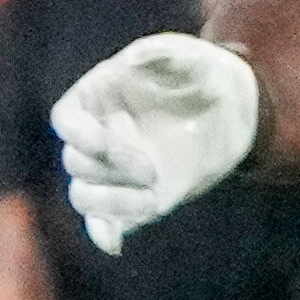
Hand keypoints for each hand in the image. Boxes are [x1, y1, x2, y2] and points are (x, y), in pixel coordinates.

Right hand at [51, 33, 262, 256]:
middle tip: (152, 169)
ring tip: (150, 197)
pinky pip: (105, 221)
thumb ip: (164, 55)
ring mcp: (113, 171)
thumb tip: (133, 60)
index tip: (107, 143)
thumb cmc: (203, 75)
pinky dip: (105, 233)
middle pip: (76, 162)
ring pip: (84, 195)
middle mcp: (97, 137)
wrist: (232, 111)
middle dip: (109, 169)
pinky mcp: (134, 198)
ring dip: (109, 202)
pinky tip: (115, 244)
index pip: (66, 120)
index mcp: (97, 99)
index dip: (80, 135)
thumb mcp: (192, 58)